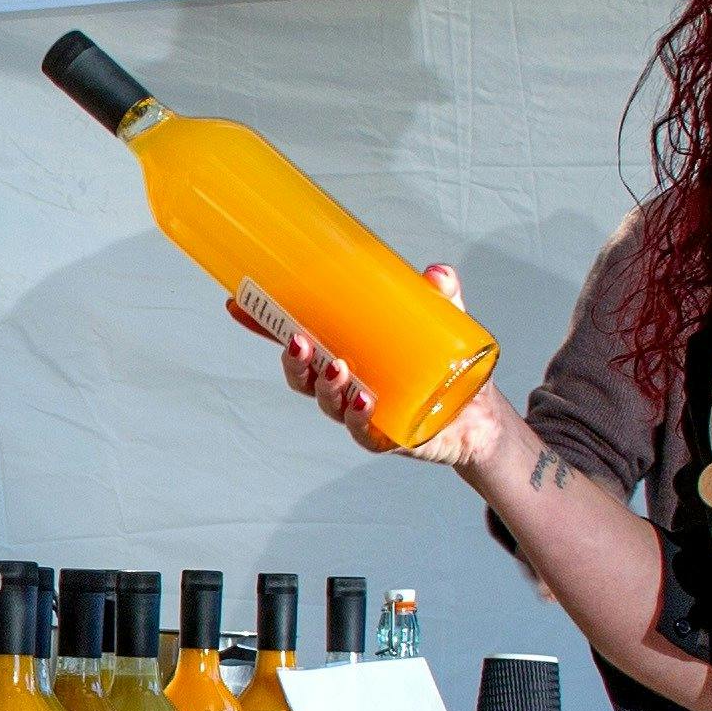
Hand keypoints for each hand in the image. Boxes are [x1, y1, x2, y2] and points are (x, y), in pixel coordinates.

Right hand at [234, 261, 500, 471]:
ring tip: (337, 369)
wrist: (475, 415)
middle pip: (302, 375)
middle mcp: (342, 385)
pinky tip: (364, 403)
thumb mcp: (442, 321)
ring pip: (327, 402)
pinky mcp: (385, 438)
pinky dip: (359, 419)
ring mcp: (359, 413)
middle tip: (299, 341)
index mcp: (342, 351)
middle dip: (293, 360)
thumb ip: (440, 296)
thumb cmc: (443, 365)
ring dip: (324, 386)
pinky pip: (363, 433)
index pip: (294, 337)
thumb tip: (437, 273)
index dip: (262, 324)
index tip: (236, 304)